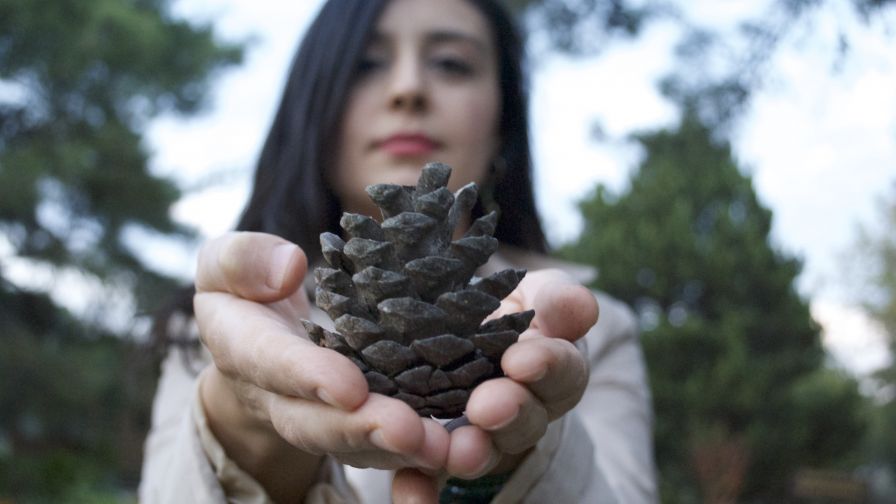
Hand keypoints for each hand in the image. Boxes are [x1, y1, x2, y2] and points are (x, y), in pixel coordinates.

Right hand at [194, 232, 447, 501]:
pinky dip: (416, 454)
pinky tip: (456, 449)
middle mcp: (277, 396)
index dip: (308, 377)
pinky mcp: (353, 423)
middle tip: (409, 433)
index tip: (348, 387)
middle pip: (316, 423)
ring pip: (354, 444)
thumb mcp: (224, 262)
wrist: (256, 337)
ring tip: (443, 448)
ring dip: (398, 451)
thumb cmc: (245, 289)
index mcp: (242, 347)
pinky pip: (380, 447)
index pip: (271, 362)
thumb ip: (243, 260)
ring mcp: (316, 417)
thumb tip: (291, 268)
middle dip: (362, 430)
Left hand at [392, 268, 598, 502]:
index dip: (546, 366)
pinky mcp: (437, 454)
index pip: (562, 371)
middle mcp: (523, 412)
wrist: (453, 328)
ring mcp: (481, 437)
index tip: (522, 359)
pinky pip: (430, 475)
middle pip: (525, 420)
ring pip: (482, 451)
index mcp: (553, 371)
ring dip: (471, 453)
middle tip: (487, 406)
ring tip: (456, 449)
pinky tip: (412, 495)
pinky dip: (421, 489)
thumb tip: (583, 305)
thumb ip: (556, 300)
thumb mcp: (534, 295)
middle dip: (509, 413)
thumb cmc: (504, 308)